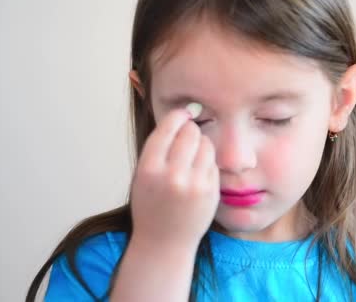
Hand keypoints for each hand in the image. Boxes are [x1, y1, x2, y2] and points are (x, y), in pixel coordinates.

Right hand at [129, 108, 218, 248]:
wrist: (163, 242)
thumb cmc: (151, 205)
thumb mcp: (142, 175)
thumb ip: (159, 147)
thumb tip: (184, 113)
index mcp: (149, 169)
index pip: (168, 127)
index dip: (178, 116)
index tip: (184, 113)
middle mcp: (171, 176)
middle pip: (190, 132)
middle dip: (191, 130)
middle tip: (187, 139)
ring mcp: (193, 185)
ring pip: (206, 144)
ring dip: (201, 145)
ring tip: (191, 159)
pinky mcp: (210, 192)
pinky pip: (213, 163)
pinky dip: (207, 163)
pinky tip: (198, 175)